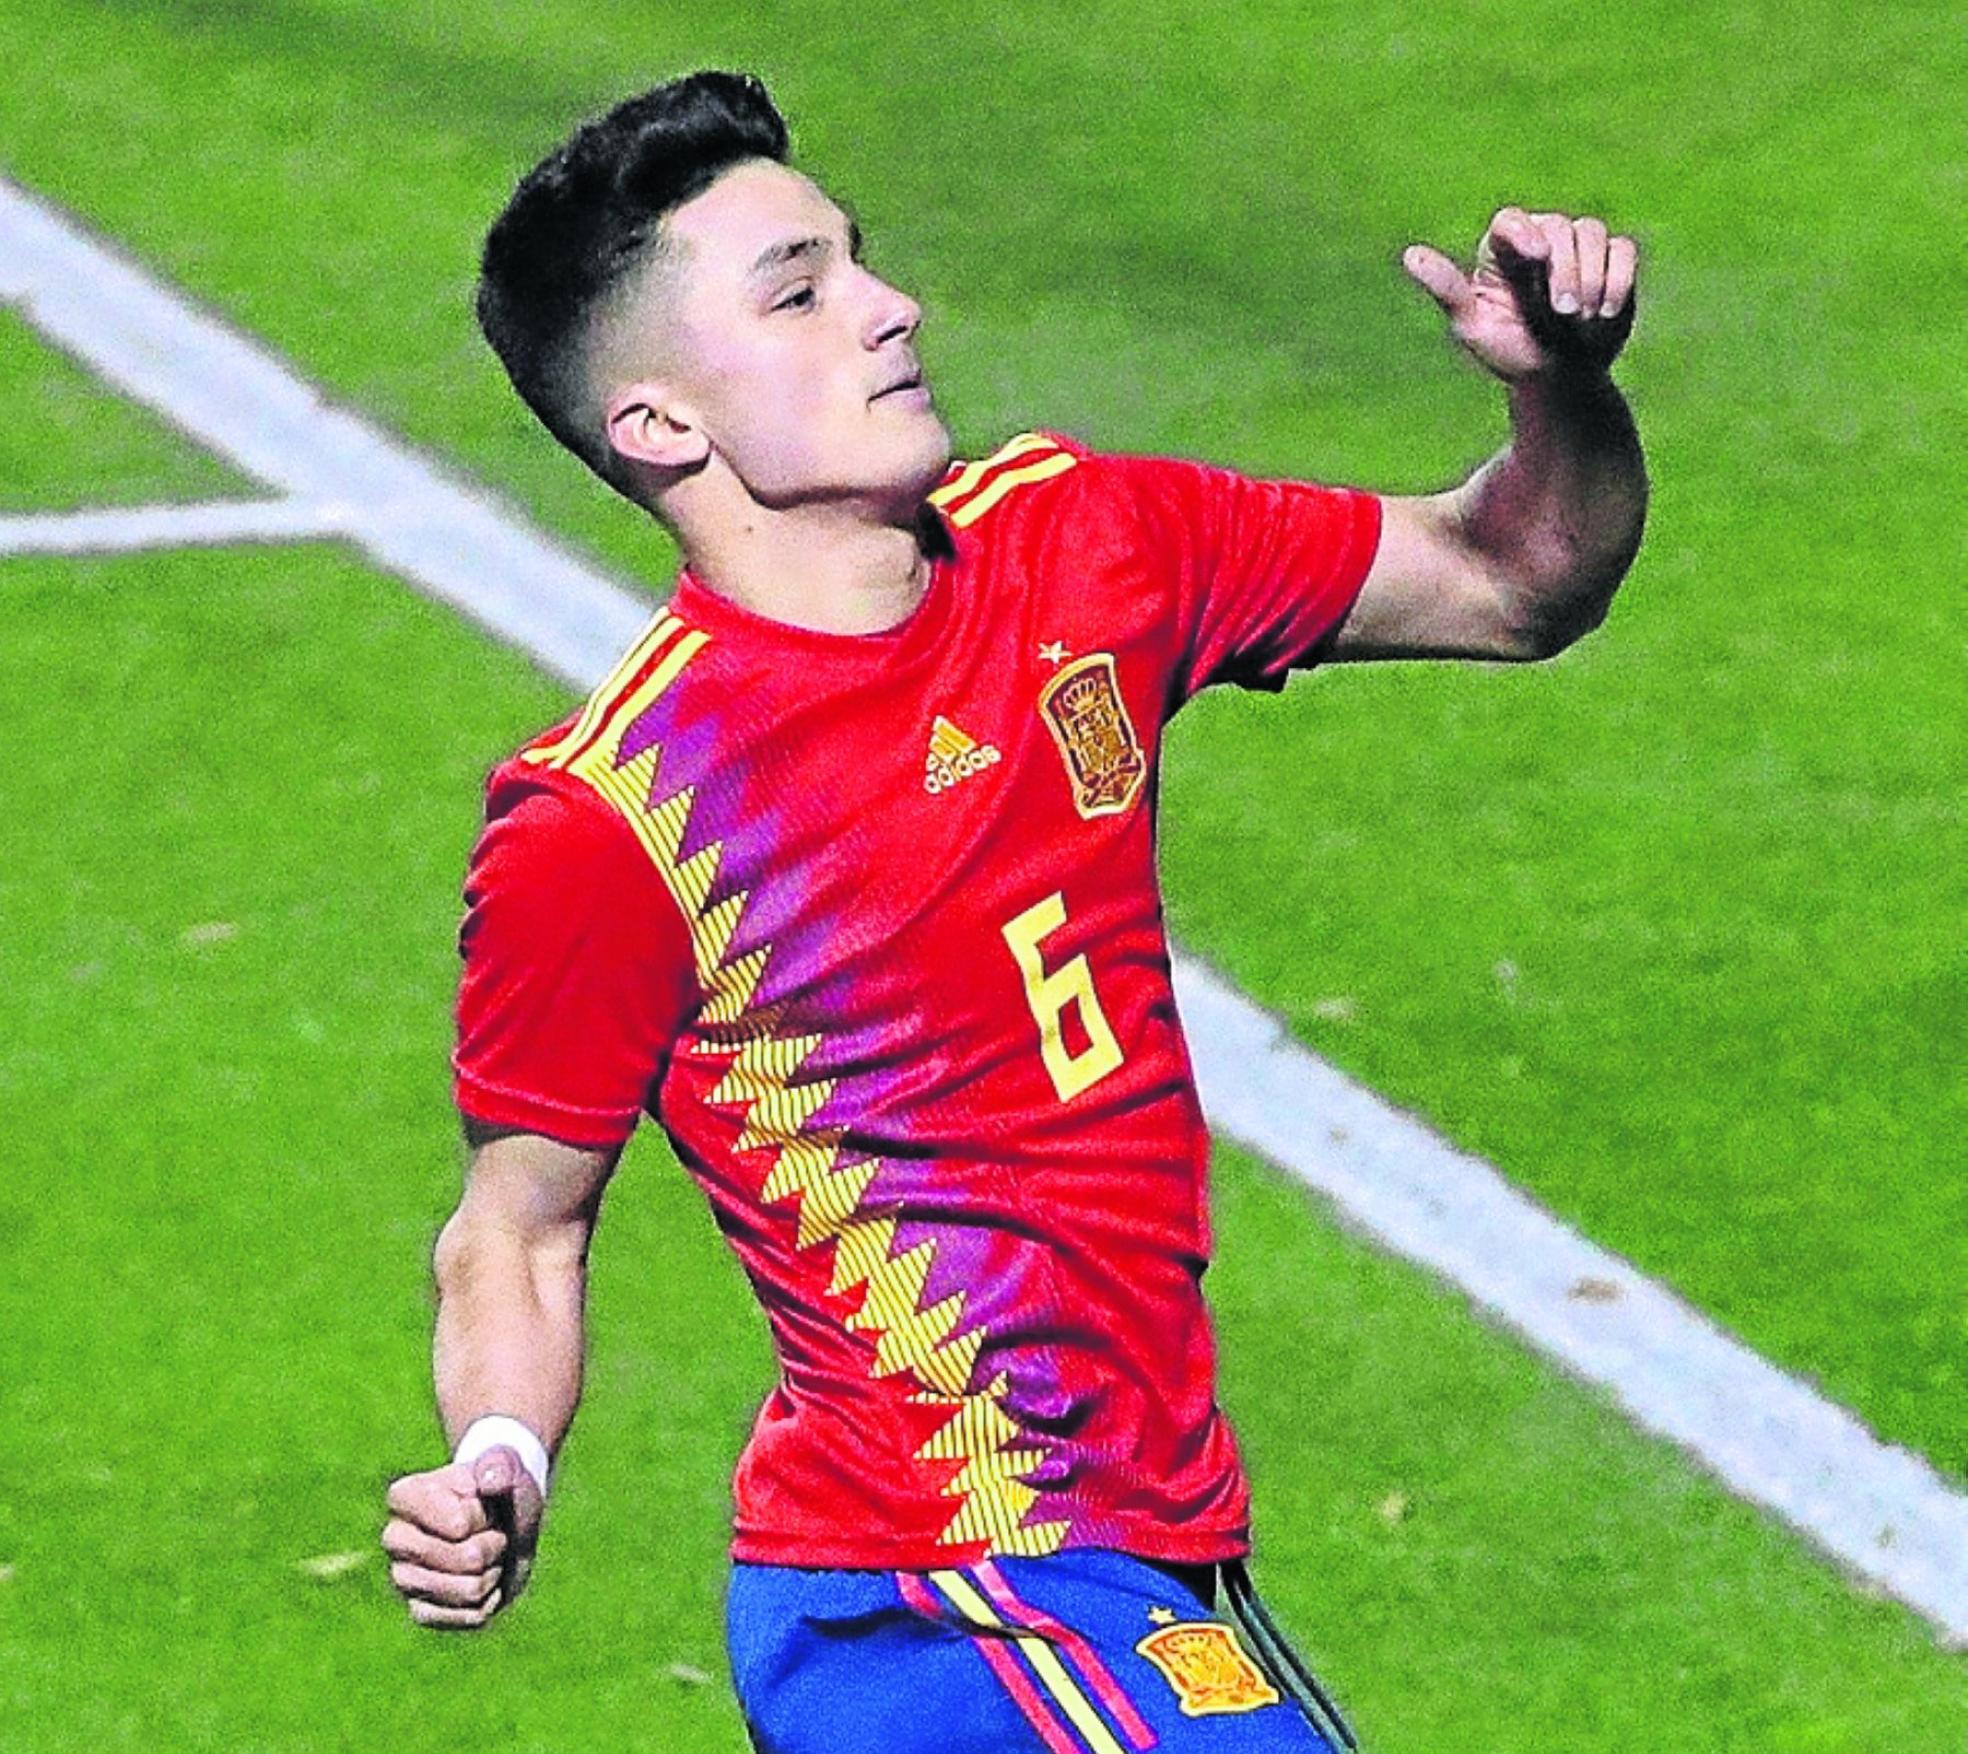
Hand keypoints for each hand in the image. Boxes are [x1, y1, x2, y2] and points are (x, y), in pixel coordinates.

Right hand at [381, 1447, 543, 1629]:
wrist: (501, 1521)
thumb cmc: (499, 1490)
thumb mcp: (507, 1467)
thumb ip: (501, 1466)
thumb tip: (493, 1481)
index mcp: (405, 1496)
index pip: (459, 1523)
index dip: (484, 1516)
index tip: (481, 1501)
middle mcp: (395, 1538)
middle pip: (465, 1559)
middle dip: (493, 1545)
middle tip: (490, 1530)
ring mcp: (403, 1579)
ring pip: (469, 1590)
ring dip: (494, 1571)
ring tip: (487, 1553)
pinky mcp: (421, 1612)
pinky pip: (470, 1617)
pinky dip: (491, 1598)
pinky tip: (482, 1578)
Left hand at [1403, 207, 1637, 380]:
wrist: (1558, 379)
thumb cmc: (1510, 353)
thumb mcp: (1473, 327)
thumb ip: (1447, 290)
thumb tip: (1410, 255)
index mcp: (1502, 251)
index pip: (1511, 221)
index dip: (1525, 232)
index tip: (1537, 256)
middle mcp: (1541, 238)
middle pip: (1560, 228)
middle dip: (1565, 273)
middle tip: (1562, 315)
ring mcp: (1579, 247)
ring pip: (1593, 234)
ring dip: (1591, 279)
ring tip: (1580, 321)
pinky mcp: (1613, 259)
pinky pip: (1624, 249)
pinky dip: (1618, 279)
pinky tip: (1604, 312)